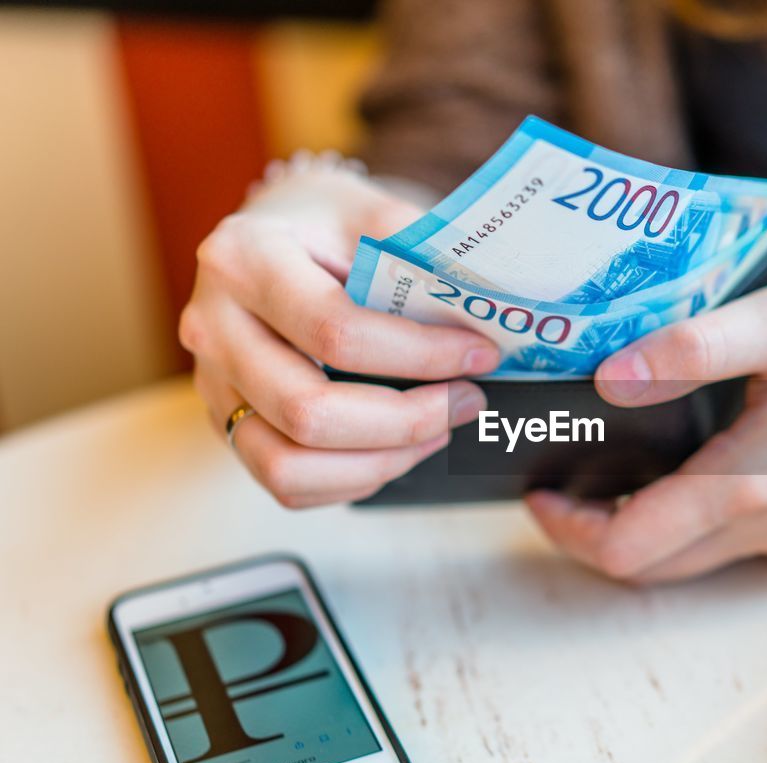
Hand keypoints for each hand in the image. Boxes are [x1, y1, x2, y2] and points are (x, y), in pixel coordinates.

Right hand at [181, 153, 499, 507]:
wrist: (278, 231)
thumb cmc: (330, 224)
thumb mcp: (371, 212)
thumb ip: (420, 253)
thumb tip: (491, 306)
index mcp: (244, 258)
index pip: (335, 330)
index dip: (419, 355)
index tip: (482, 354)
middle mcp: (212, 324)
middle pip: (308, 411)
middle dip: (406, 420)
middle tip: (469, 402)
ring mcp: (211, 381)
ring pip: (288, 464)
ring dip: (380, 461)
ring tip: (437, 432)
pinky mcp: (226, 421)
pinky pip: (283, 483)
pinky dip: (351, 480)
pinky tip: (397, 449)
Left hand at [526, 259, 766, 583]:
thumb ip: (695, 346)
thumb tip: (612, 379)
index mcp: (755, 482)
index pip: (629, 550)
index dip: (569, 530)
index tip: (542, 491)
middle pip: (656, 564)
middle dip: (599, 532)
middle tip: (570, 477)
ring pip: (699, 558)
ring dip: (650, 527)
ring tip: (623, 465)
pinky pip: (745, 544)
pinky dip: (704, 519)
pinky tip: (701, 463)